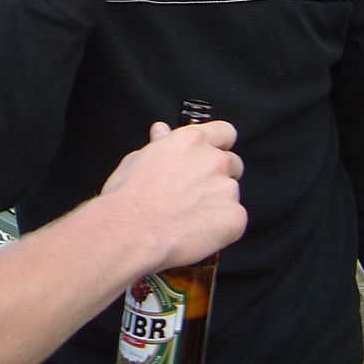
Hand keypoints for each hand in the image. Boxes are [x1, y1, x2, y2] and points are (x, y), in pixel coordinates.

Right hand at [100, 120, 245, 270]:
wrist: (133, 231)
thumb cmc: (129, 197)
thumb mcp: (137, 159)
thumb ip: (159, 144)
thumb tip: (162, 132)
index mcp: (192, 140)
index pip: (224, 132)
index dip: (218, 145)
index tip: (209, 156)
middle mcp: (215, 160)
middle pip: (233, 163)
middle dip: (218, 176)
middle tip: (195, 193)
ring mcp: (228, 189)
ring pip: (232, 194)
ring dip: (218, 202)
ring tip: (190, 217)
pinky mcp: (235, 218)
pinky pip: (234, 220)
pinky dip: (221, 227)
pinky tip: (197, 232)